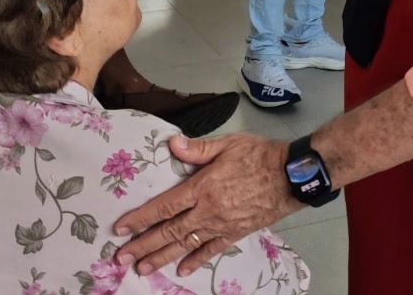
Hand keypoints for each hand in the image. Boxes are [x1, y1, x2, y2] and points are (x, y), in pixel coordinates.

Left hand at [114, 133, 300, 276]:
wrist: (291, 176)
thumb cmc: (260, 156)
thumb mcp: (229, 144)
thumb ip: (198, 148)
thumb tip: (172, 144)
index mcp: (202, 187)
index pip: (164, 207)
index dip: (141, 219)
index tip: (121, 229)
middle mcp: (207, 211)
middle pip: (169, 231)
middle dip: (143, 245)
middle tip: (121, 257)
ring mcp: (221, 225)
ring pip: (185, 244)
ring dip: (161, 257)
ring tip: (142, 268)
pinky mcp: (235, 233)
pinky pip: (211, 250)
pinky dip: (196, 260)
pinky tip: (182, 269)